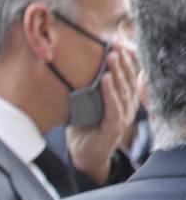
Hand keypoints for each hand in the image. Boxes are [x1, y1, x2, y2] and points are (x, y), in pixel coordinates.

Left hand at [66, 45, 141, 184]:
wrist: (84, 156)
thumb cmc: (85, 129)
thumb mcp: (86, 105)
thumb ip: (86, 90)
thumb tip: (72, 69)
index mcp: (123, 99)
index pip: (127, 76)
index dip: (125, 59)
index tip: (118, 43)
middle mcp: (126, 106)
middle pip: (127, 79)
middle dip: (122, 61)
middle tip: (115, 45)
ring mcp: (123, 116)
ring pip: (123, 90)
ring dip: (117, 72)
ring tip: (111, 57)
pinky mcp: (115, 126)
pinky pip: (114, 106)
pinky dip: (110, 92)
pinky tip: (105, 79)